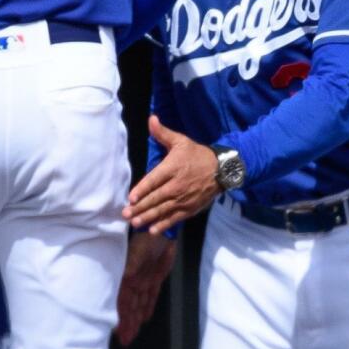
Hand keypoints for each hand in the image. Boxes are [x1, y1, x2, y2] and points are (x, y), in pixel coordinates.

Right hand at [116, 232, 176, 345]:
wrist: (160, 231)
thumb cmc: (144, 239)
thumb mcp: (135, 252)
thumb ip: (130, 266)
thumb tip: (125, 277)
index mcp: (126, 277)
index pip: (121, 301)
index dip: (119, 315)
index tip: (115, 330)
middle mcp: (133, 281)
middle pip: (129, 307)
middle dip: (126, 323)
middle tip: (125, 340)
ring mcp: (144, 281)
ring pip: (139, 305)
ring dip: (135, 320)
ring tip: (131, 335)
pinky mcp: (155, 279)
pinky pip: (151, 297)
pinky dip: (147, 308)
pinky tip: (144, 319)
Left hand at [122, 116, 221, 233]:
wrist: (222, 169)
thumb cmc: (197, 155)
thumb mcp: (181, 141)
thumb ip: (163, 133)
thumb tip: (151, 119)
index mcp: (173, 168)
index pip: (154, 180)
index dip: (142, 190)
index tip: (131, 198)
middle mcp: (177, 185)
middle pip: (156, 198)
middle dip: (140, 207)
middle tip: (125, 214)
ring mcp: (184, 199)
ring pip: (163, 210)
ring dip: (148, 217)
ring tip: (135, 222)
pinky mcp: (190, 208)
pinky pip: (174, 218)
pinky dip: (163, 224)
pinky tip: (152, 230)